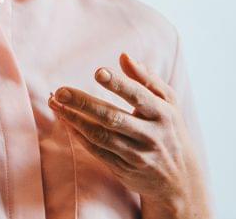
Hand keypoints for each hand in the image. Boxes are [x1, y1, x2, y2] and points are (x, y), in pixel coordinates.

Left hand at [48, 53, 210, 217]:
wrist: (180, 180)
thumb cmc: (170, 130)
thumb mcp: (168, 104)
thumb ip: (146, 79)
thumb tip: (124, 56)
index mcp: (163, 114)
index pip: (139, 96)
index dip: (119, 84)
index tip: (98, 72)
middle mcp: (151, 135)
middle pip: (113, 118)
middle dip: (84, 103)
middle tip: (61, 91)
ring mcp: (136, 155)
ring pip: (101, 136)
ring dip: (74, 119)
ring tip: (55, 103)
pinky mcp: (123, 169)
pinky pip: (97, 151)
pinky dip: (79, 136)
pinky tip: (66, 121)